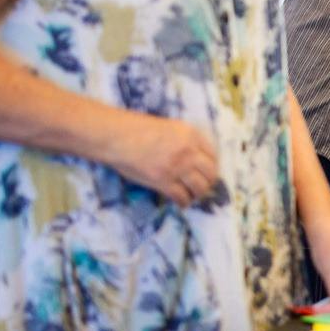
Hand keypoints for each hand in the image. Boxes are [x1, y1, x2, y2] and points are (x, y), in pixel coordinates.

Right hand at [104, 113, 220, 205]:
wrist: (117, 136)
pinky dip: (184, 202)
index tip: (206, 173)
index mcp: (191, 135)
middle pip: (210, 173)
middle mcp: (188, 151)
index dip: (210, 167)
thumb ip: (184, 141)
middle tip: (201, 187)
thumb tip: (194, 157)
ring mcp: (177, 167)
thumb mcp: (169, 127)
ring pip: (199, 187)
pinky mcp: (164, 182)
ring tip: (192, 196)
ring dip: (197, 194)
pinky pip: (182, 197)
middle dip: (207, 182)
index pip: (212, 155)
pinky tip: (181, 203)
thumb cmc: (137, 129)